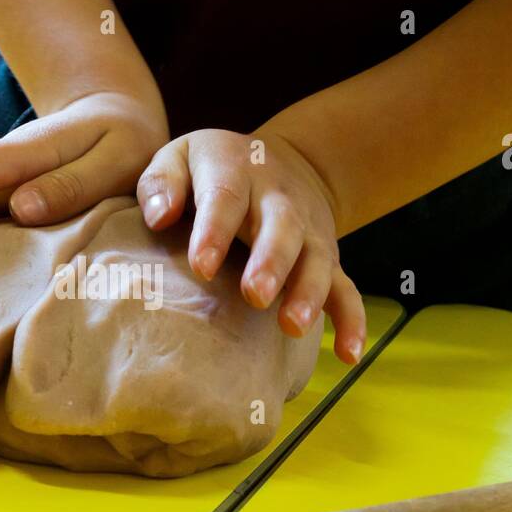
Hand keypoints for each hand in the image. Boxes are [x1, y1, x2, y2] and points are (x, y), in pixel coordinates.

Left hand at [137, 128, 365, 363]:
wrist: (277, 162)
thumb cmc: (210, 170)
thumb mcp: (179, 157)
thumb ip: (160, 184)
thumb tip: (160, 217)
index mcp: (236, 170)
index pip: (226, 197)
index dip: (215, 231)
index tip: (201, 267)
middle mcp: (279, 198)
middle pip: (282, 226)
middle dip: (272, 261)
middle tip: (256, 296)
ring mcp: (309, 228)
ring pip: (317, 258)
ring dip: (309, 292)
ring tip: (293, 326)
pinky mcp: (327, 257)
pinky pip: (346, 288)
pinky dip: (351, 319)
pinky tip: (348, 353)